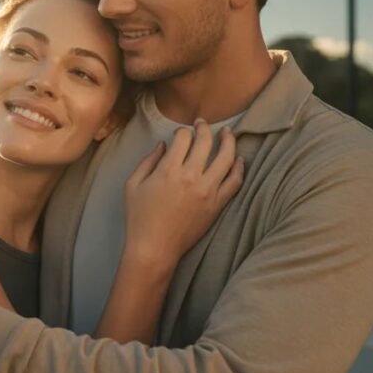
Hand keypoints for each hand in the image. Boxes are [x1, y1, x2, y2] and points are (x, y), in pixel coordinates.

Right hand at [124, 119, 243, 266]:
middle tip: (203, 124)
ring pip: (226, 158)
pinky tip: (238, 159)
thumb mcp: (133, 185)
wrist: (154, 249)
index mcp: (168, 170)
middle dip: (204, 128)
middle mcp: (191, 177)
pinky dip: (239, 168)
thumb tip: (162, 145)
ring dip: (228, 141)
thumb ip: (148, 161)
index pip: (184, 138)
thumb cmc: (139, 218)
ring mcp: (207, 191)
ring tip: (228, 133)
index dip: (183, 131)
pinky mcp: (217, 205)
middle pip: (206, 142)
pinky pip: (235, 182)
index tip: (181, 133)